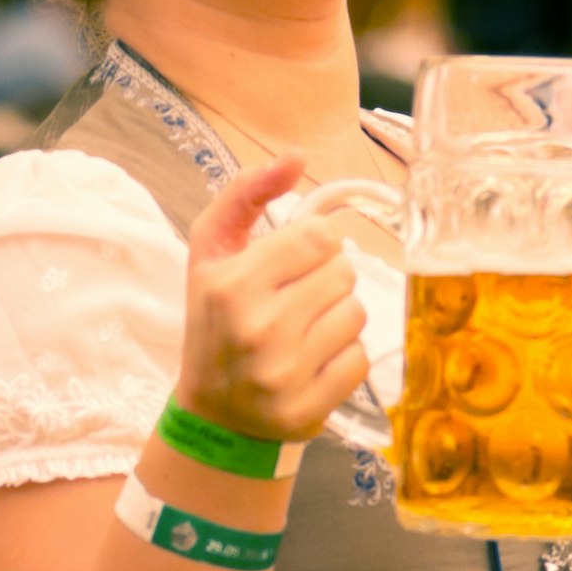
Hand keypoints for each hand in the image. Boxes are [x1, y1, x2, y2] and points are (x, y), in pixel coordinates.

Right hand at [173, 156, 368, 445]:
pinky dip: (344, 357)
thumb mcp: (210, 251)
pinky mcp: (308, 409)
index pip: (320, 236)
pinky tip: (313, 362)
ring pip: (357, 314)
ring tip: (305, 330)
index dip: (312, 244)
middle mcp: (259, 328)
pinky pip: (361, 359)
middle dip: (325, 280)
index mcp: (232, 284)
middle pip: (343, 272)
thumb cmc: (214, 321)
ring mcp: (284, 374)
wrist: (213, 413)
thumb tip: (295, 156)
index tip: (292, 262)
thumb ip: (245, 193)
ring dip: (338, 317)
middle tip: (295, 300)